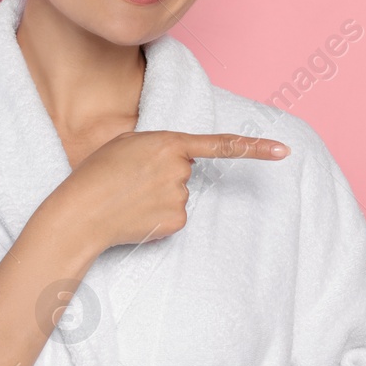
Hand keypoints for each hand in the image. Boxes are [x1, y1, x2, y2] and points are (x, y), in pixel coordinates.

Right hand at [50, 130, 289, 250]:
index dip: (256, 148)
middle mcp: (180, 169)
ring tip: (128, 197)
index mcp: (169, 142)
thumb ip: (160, 147)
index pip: (222, 145)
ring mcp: (180, 197)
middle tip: (132, 180)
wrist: (80, 212)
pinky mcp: (176, 222)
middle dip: (165, 176)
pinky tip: (136, 215)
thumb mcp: (127, 144)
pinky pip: (175, 216)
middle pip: (186, 172)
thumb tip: (184, 165)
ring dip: (158, 197)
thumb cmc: (98, 174)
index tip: (284, 152)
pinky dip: (158, 217)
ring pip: (179, 195)